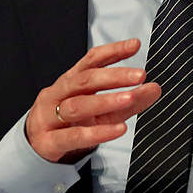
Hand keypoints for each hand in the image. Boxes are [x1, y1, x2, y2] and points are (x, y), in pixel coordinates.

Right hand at [25, 38, 161, 162]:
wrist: (38, 147)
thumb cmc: (71, 122)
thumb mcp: (102, 111)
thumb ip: (128, 100)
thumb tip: (154, 88)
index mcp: (70, 81)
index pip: (90, 60)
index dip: (112, 51)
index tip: (135, 45)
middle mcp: (58, 94)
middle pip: (85, 80)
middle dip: (113, 76)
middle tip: (139, 75)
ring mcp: (50, 117)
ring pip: (77, 106)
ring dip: (105, 101)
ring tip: (130, 98)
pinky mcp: (49, 141)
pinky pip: (74, 136)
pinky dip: (98, 133)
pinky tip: (119, 129)